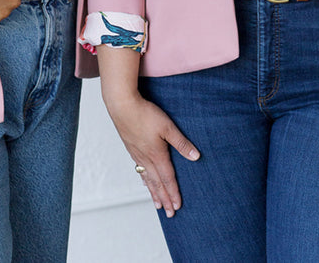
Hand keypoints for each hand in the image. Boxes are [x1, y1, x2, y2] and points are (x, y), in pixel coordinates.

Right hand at [106, 92, 199, 217]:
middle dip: (165, 199)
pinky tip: (145, 181)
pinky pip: (139, 169)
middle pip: (157, 183)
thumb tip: (196, 156)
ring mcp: (137, 154)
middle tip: (170, 214)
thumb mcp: (168, 127)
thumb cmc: (145, 114)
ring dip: (154, 193)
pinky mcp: (131, 147)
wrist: (122, 106)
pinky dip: (144, 180)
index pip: (168, 179)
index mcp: (157, 155)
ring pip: (147, 179)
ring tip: (158, 205)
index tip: (177, 206)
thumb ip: (181, 143)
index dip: (173, 193)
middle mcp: (146, 158)